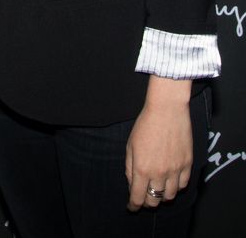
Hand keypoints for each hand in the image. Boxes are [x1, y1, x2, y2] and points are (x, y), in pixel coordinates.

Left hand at [126, 75, 192, 211]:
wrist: (167, 110)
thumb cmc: (145, 125)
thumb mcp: (130, 145)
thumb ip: (129, 167)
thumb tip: (132, 183)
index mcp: (142, 168)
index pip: (138, 198)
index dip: (134, 206)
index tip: (132, 207)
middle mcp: (159, 173)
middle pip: (154, 200)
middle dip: (147, 202)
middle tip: (144, 197)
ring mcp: (175, 170)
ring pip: (170, 196)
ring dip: (162, 196)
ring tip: (158, 190)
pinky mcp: (187, 164)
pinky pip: (183, 185)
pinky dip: (176, 187)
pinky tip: (171, 181)